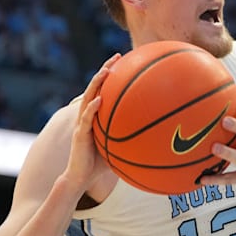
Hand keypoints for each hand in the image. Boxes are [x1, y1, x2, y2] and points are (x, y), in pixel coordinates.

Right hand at [65, 54, 120, 190]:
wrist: (79, 178)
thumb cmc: (99, 164)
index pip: (102, 90)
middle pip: (94, 87)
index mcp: (95, 116)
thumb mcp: (118, 147)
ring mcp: (81, 124)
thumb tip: (156, 136)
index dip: (110, 75)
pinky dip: (92, 108)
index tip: (124, 61)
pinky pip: (85, 119)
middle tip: (117, 57)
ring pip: (88, 98)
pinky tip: (100, 100)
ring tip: (106, 71)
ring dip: (96, 83)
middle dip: (104, 70)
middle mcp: (86, 116)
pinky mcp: (78, 135)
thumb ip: (131, 138)